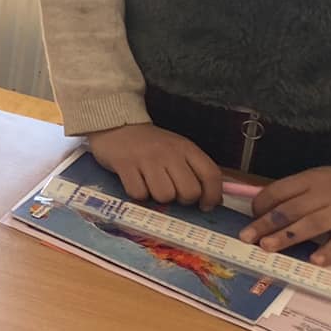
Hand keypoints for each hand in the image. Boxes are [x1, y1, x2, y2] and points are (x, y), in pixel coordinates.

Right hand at [86, 123, 222, 209]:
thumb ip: (195, 170)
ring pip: (164, 196)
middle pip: (189, 192)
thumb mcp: (177, 149)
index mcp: (186, 148)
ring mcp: (146, 158)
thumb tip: (214, 200)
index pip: (211, 175)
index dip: (213, 195)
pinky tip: (135, 183)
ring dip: (158, 197)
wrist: (116, 124)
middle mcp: (169, 152)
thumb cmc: (150, 143)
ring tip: (151, 186)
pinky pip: (138, 194)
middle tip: (173, 193)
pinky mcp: (125, 165)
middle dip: (182, 199)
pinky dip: (137, 194)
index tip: (205, 206)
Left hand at [241, 166, 330, 266]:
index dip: (262, 205)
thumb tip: (270, 210)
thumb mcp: (322, 178)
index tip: (250, 218)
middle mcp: (325, 195)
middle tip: (247, 238)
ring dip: (287, 237)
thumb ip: (300, 192)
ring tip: (267, 247)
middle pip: (290, 209)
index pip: (279, 191)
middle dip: (265, 224)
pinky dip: (329, 251)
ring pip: (311, 224)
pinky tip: (315, 261)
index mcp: (312, 180)